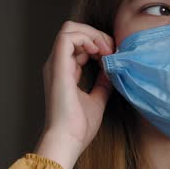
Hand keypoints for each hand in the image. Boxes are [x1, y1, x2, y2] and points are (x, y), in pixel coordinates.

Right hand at [34, 21, 114, 168]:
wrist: (68, 139)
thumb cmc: (78, 127)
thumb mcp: (97, 99)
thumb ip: (102, 84)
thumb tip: (111, 71)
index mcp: (65, 72)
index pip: (80, 46)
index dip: (98, 44)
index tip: (114, 56)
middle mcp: (58, 65)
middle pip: (74, 32)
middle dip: (97, 35)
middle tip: (112, 49)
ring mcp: (56, 64)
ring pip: (69, 29)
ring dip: (92, 34)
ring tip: (106, 49)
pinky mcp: (57, 65)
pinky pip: (67, 37)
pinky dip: (86, 38)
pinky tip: (98, 52)